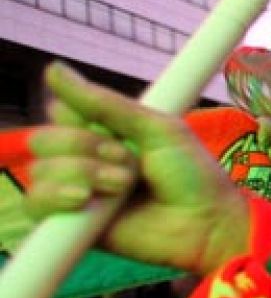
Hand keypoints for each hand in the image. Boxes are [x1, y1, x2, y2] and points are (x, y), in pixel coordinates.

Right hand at [25, 62, 248, 275]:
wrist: (208, 224)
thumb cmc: (192, 175)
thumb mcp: (154, 127)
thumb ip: (102, 103)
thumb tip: (53, 69)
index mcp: (103, 134)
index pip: (59, 113)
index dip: (79, 118)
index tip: (119, 132)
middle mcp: (85, 162)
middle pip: (44, 140)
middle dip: (83, 146)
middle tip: (128, 163)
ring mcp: (77, 194)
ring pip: (41, 170)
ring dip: (83, 172)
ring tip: (124, 186)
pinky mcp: (73, 228)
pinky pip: (35, 205)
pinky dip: (54, 197)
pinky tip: (83, 200)